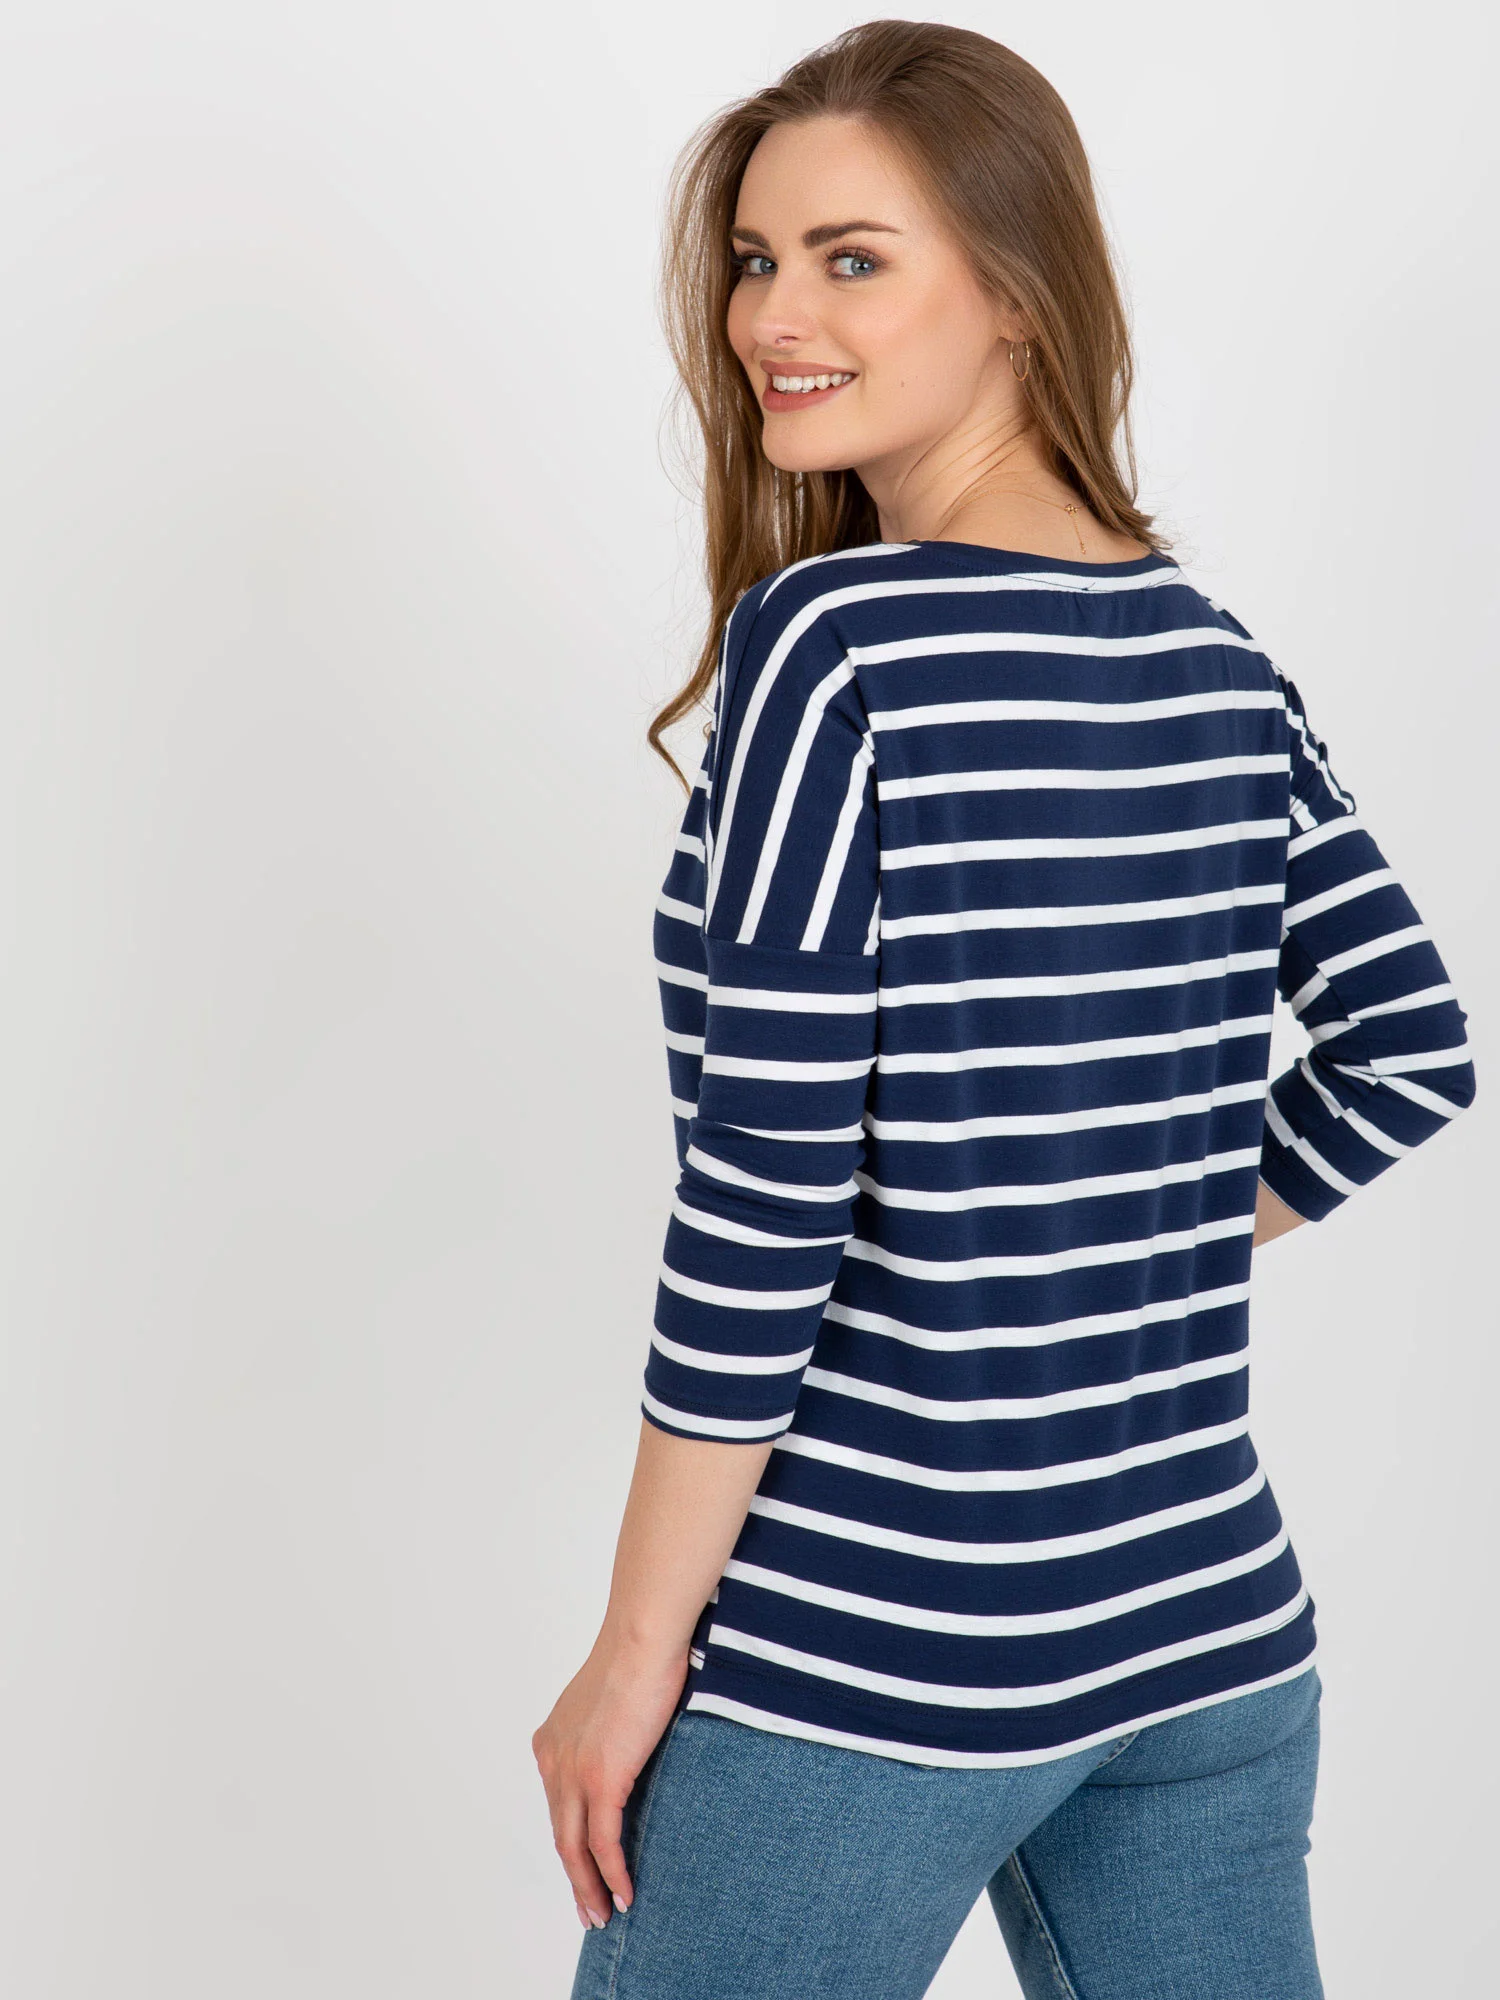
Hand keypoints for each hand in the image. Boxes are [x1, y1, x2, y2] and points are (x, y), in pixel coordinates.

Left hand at [532, 1632, 688, 1930]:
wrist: (643, 1638)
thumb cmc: (638, 1656)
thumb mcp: (609, 1702)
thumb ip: (605, 1733)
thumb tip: (628, 1751)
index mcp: (552, 1741)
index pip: (558, 1808)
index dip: (570, 1846)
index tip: (583, 1871)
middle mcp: (553, 1760)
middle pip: (560, 1836)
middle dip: (575, 1880)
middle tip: (590, 1912)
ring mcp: (574, 1771)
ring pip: (575, 1848)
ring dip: (590, 1888)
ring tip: (607, 1914)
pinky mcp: (601, 1778)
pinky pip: (603, 1841)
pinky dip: (613, 1873)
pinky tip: (625, 1894)